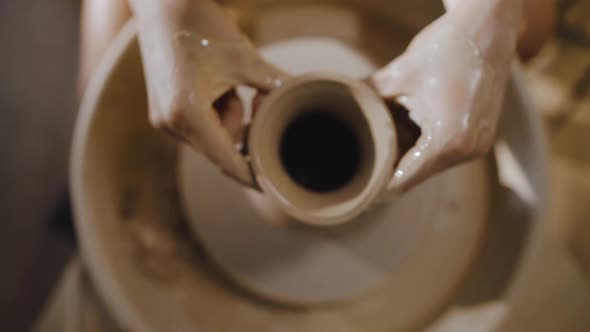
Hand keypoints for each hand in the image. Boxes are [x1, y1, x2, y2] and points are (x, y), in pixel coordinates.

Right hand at [129, 0, 286, 186]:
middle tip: (253, 96)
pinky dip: (216, 111)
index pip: (227, 160)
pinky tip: (217, 85)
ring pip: (213, 136)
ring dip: (229, 116)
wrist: (161, 4)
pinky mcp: (162, 112)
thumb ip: (275, 86)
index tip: (272, 187)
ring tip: (227, 82)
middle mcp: (169, 123)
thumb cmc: (202, 26)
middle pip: (221, 148)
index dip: (252, 175)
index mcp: (187, 114)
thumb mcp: (245, 58)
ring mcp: (163, 120)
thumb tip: (305, 99)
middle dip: (243, 128)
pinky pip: (200, 126)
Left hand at [371, 1, 522, 192]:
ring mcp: (478, 145)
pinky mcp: (482, 136)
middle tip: (366, 150)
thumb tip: (339, 107)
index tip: (358, 182)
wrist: (488, 26)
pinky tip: (411, 118)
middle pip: (416, 175)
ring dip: (408, 152)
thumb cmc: (444, 48)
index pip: (403, 180)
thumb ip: (368, 100)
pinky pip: (444, 152)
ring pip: (430, 164)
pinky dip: (425, 142)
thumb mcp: (398, 76)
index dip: (378, 182)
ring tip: (392, 125)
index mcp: (447, 141)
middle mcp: (468, 150)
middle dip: (391, 163)